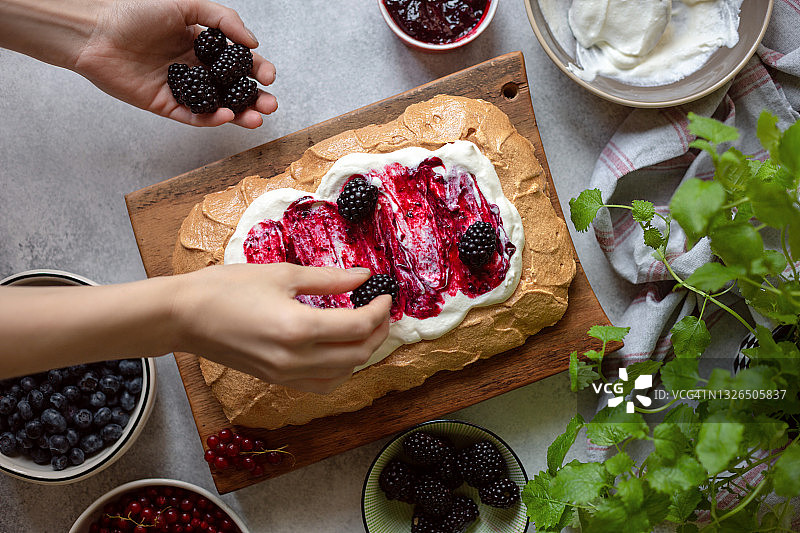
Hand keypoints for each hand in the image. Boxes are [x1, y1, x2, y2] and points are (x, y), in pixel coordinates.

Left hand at [73, 0, 276, 127]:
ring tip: (257, 118)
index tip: (268, 76)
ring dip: (239, 114)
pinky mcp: (165, 105)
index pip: (235, 62)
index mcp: (199, 44)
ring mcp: (180, 88)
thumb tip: (252, 43)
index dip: (255, 70)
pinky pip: (193, 116)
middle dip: (254, 98)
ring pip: (217, 106)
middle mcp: (192, 68)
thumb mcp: (185, 4)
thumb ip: (223, 19)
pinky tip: (225, 115)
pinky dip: (211, 119)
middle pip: (231, 89)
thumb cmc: (133, 11)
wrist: (95, 30)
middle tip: (271, 105)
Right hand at [172, 264, 391, 393]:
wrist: (184, 316)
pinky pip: (321, 385)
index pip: (358, 326)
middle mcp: (295, 358)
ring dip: (361, 353)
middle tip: (381, 311)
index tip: (385, 295)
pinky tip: (339, 350)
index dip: (380, 311)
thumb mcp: (282, 273)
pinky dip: (339, 371)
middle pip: (357, 354)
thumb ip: (328, 279)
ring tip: (364, 329)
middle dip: (377, 332)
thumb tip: (363, 277)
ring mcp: (285, 374)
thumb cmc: (226, 288)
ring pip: (343, 374)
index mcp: (298, 328)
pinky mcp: (276, 380)